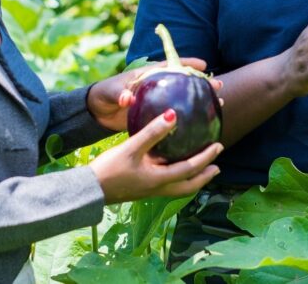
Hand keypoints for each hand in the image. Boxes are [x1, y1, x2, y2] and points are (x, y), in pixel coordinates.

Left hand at [87, 58, 219, 130]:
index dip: (188, 64)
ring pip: (183, 99)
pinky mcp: (155, 117)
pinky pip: (174, 117)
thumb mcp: (112, 92)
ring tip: (218, 104)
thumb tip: (126, 99)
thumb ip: (119, 93)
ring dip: (200, 101)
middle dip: (202, 83)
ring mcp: (159, 102)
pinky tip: (201, 126)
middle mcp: (158, 87)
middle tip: (218, 86)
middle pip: (184, 83)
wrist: (97, 112)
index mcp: (149, 75)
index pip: (171, 65)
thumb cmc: (105, 94)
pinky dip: (186, 119)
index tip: (204, 65)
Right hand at [88, 109, 222, 203]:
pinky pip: (167, 186)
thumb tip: (173, 115)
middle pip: (188, 186)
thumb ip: (152, 132)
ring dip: (193, 180)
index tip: (218, 145)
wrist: (89, 191)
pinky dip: (178, 179)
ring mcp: (149, 191)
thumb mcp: (131, 148)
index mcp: (159, 179)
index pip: (190, 169)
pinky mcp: (141, 190)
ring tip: (202, 170)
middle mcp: (158, 188)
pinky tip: (171, 168)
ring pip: (179, 188)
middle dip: (204, 176)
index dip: (206, 157)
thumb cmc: (110, 169)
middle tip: (217, 165)